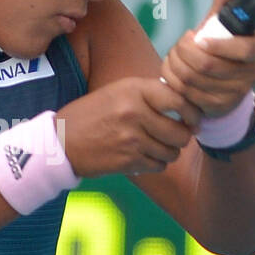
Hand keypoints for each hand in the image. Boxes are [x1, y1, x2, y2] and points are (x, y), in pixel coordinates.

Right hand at [56, 76, 201, 178]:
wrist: (60, 141)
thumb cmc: (92, 114)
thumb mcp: (118, 92)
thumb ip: (149, 94)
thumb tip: (187, 105)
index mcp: (134, 90)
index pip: (179, 100)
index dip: (193, 112)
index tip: (194, 119)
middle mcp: (135, 112)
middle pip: (180, 132)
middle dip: (182, 137)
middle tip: (176, 136)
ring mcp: (132, 138)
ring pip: (172, 152)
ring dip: (169, 152)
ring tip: (155, 146)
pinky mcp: (128, 160)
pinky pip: (158, 165)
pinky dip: (155, 163)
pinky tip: (142, 156)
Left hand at [159, 0, 254, 118]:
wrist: (222, 80)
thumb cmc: (222, 44)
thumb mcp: (223, 24)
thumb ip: (224, 5)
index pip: (245, 50)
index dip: (218, 45)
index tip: (198, 38)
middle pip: (210, 66)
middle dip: (185, 52)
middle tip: (180, 43)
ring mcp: (238, 93)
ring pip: (193, 79)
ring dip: (175, 64)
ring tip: (174, 54)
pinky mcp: (219, 106)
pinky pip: (187, 94)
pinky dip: (173, 80)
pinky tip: (172, 71)